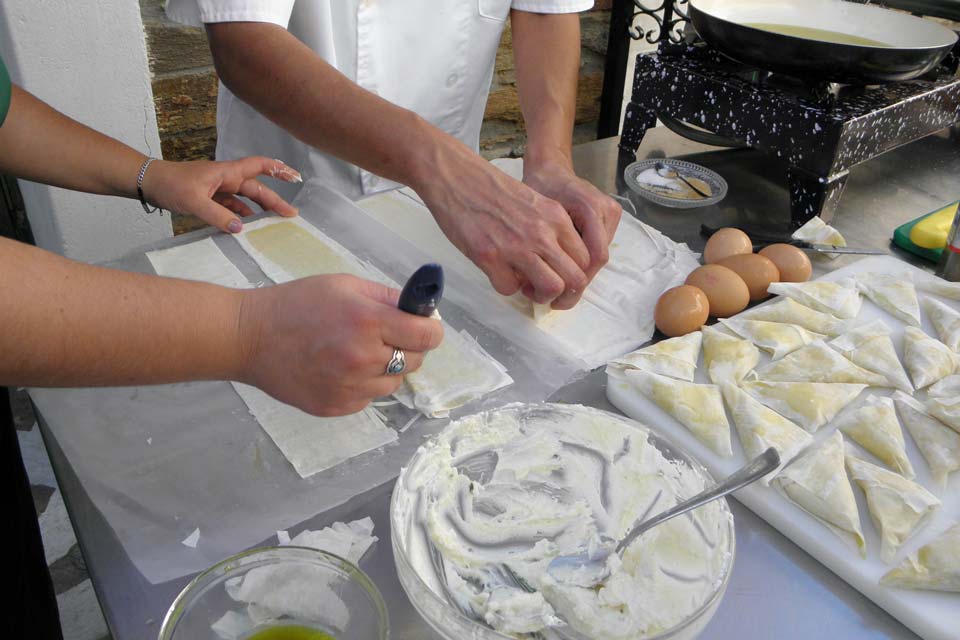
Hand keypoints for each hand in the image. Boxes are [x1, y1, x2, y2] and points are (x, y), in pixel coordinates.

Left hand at [140, 156, 301, 232]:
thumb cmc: (171, 185)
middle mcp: (226, 179)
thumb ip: (218, 215)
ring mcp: (218, 190)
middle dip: (275, 200)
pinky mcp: (211, 199)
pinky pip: (232, 208)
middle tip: (290, 215)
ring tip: (274, 223)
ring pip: (246, 199)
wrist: (149, 183)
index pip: (259, 166)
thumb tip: (241, 229)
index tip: (295, 178)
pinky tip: (248, 227)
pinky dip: (242, 216)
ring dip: (260, 210)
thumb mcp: (194, 201)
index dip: (279, 170)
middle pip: (256, 188)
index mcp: (226, 173)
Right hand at [236, 274, 443, 416]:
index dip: (431, 329)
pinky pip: (369, 398)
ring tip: (356, 352)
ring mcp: (350, 388)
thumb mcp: (345, 285)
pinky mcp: (337, 407)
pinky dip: (363, 385)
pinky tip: (339, 368)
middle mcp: (364, 358)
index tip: (424, 326)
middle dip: (409, 347)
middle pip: (417, 361)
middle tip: (385, 335)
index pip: (428, 336)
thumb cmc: (297, 303)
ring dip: (386, 369)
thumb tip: (423, 310)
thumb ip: (387, 297)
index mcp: (368, 321)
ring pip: (394, 383)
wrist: (250, 338)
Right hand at [414, 143, 590, 309]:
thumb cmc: (490, 189)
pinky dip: (506, 287)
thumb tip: (555, 260)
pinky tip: (498, 273)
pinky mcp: (489, 256)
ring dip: (539, 295)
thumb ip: (549, 229)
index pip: (585, 259)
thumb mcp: (534, 202)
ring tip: (524, 286)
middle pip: (575, 279)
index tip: (559, 276)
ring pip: (550, 288)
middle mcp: (541, 233)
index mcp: (556, 218)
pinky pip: (510, 289)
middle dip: (563, 293)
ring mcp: (516, 246)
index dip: (574, 275)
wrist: (456, 177)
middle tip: (544, 289)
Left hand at [523, 161, 620, 306]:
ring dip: (577, 274)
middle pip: (597, 261)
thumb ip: (542, 246)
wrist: (551, 169)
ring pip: (597, 258)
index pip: (594, 257)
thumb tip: (535, 281)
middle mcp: (606, 212)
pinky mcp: (610, 219)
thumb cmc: (540, 188)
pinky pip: (597, 249)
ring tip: (554, 286)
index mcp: (591, 208)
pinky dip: (580, 263)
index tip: (555, 296)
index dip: (577, 281)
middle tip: (553, 300)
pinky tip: (561, 270)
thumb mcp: (536, 216)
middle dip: (576, 283)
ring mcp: (611, 215)